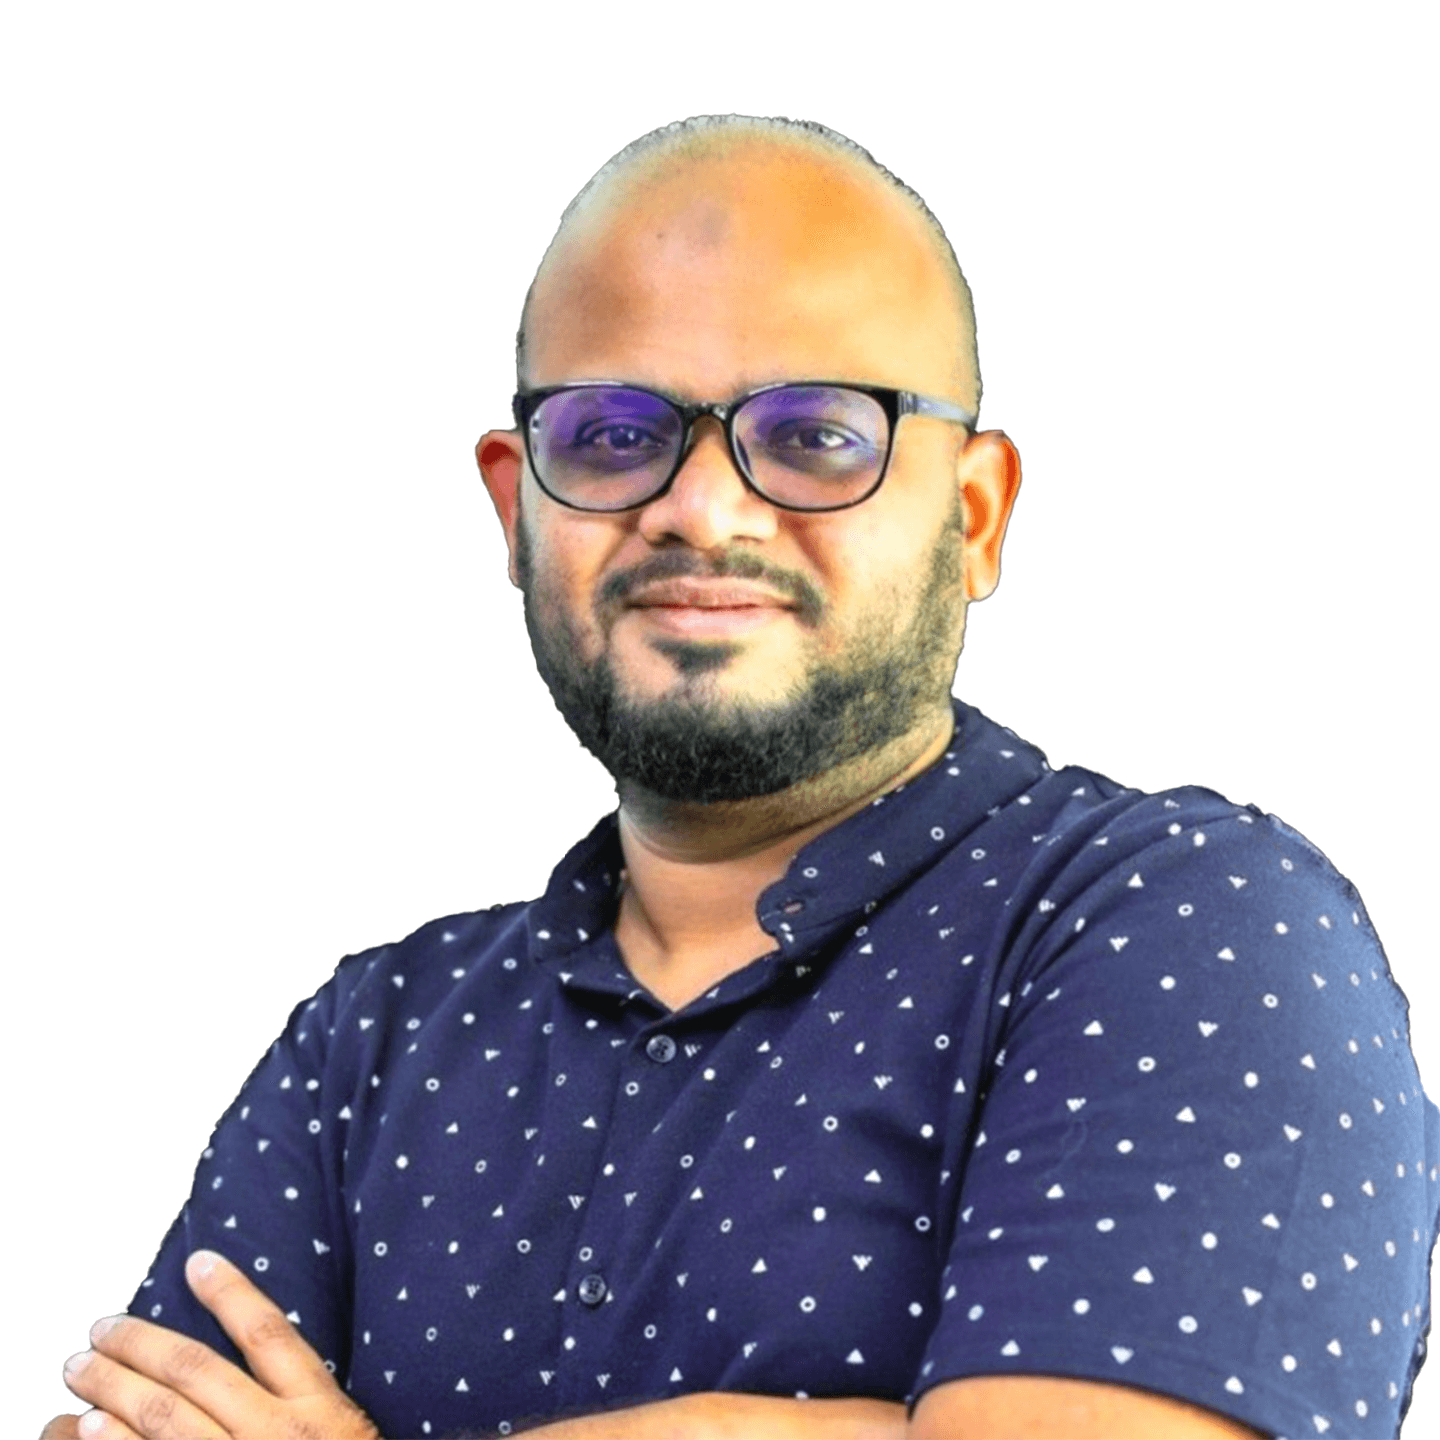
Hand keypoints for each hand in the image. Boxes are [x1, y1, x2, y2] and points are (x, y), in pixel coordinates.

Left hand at [47, 1249, 378, 1439]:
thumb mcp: (347, 1437)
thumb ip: (309, 1404)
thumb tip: (260, 1357)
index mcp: (321, 1410)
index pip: (269, 1333)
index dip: (231, 1292)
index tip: (198, 1261)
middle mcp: (279, 1437)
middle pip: (196, 1372)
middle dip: (140, 1345)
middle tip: (102, 1329)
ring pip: (164, 1418)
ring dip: (114, 1387)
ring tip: (83, 1370)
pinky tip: (89, 1431)